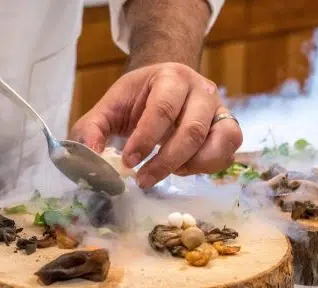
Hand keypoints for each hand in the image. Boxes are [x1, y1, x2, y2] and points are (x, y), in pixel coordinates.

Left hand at [71, 62, 242, 187]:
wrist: (167, 87)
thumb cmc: (138, 98)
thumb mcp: (110, 107)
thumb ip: (92, 129)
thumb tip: (88, 157)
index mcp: (171, 77)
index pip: (162, 109)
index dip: (145, 139)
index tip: (128, 162)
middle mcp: (202, 90)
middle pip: (192, 130)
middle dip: (165, 162)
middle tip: (143, 180)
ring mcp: (220, 109)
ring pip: (218, 143)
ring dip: (190, 166)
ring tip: (167, 172)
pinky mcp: (229, 129)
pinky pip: (227, 154)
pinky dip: (206, 168)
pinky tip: (183, 169)